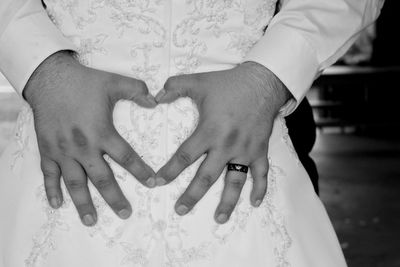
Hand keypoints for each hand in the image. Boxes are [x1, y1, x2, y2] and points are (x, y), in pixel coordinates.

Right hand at [25, 51, 156, 225]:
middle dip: (114, 198)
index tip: (152, 183)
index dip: (141, 171)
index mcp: (102, 132)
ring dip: (83, 203)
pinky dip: (51, 190)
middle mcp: (83, 146)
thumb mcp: (113, 82)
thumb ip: (137, 91)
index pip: (126, 157)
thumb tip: (157, 101)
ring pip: (74, 183)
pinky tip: (57, 204)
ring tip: (91, 220)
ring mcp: (63, 151)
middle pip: (101, 178)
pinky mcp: (47, 150)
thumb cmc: (83, 81)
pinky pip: (49, 174)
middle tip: (125, 214)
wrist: (49, 78)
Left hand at [155, 61, 289, 223]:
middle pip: (206, 176)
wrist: (262, 83)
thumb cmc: (229, 84)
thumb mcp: (199, 82)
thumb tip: (153, 97)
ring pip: (235, 181)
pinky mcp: (260, 150)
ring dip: (227, 202)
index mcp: (209, 131)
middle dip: (192, 195)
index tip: (158, 182)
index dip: (169, 171)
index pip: (184, 156)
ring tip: (219, 218)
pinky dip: (260, 189)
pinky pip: (262, 173)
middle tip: (180, 209)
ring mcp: (245, 151)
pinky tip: (255, 203)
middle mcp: (226, 146)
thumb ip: (174, 87)